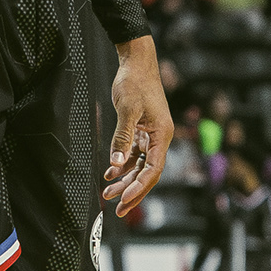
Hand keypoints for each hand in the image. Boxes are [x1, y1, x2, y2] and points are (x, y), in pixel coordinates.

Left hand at [103, 34, 171, 216]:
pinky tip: (110, 172)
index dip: (139, 188)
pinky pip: (133, 154)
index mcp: (162, 135)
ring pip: (139, 165)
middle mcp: (159, 138)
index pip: (153, 170)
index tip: (124, 201)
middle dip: (132, 190)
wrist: (136, 61)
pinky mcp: (141, 130)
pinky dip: (122, 164)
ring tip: (108, 193)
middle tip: (116, 208)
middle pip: (147, 173)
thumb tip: (116, 163)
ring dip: (124, 179)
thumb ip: (122, 137)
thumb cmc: (135, 81)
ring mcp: (150, 135)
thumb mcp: (127, 109)